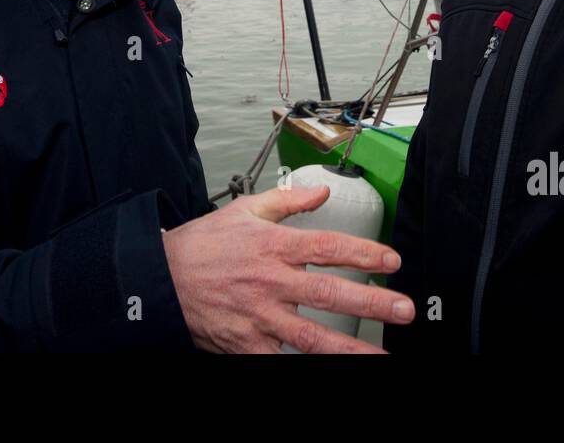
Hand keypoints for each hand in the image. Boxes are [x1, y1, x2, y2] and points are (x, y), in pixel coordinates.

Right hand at [162, 185, 413, 352]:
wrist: (160, 278)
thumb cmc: (202, 245)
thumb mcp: (245, 210)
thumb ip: (288, 201)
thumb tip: (323, 191)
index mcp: (273, 246)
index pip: (328, 247)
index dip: (364, 253)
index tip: (392, 260)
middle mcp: (270, 282)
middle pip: (329, 292)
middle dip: (371, 302)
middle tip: (404, 309)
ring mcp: (259, 316)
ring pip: (311, 337)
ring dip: (350, 349)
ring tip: (382, 356)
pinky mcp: (245, 345)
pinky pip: (279, 362)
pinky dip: (302, 369)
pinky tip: (329, 371)